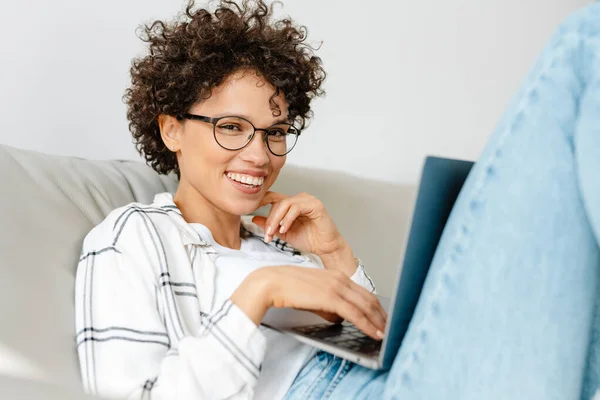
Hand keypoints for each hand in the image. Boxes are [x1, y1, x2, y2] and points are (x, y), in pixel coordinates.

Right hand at [230, 266, 386, 339]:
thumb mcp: (313, 295)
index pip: (363, 292)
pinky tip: (374, 332)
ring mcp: (337, 287)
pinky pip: (356, 313)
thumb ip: (328, 305)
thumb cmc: (287, 288)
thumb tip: (338, 318)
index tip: (382, 318)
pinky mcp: (332, 297)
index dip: (375, 307)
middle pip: (369, 298)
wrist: (271, 283)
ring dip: (378, 321)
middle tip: (389, 327)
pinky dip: (368, 324)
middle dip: (381, 315)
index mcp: (336, 276)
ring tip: (385, 333)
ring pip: (366, 306)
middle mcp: (340, 279)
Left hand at [252, 191, 345, 257]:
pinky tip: (284, 229)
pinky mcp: (315, 205)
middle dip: (269, 219)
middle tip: (267, 233)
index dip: (261, 201)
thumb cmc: (309, 240)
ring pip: (285, 203)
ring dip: (276, 219)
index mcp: (292, 203)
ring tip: (274, 232)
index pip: (273, 197)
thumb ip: (270, 225)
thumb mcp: (283, 233)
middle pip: (277, 201)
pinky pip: (296, 207)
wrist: (325, 248)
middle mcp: (300, 198)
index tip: (249, 210)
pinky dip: (287, 219)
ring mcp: (308, 200)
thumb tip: (254, 218)